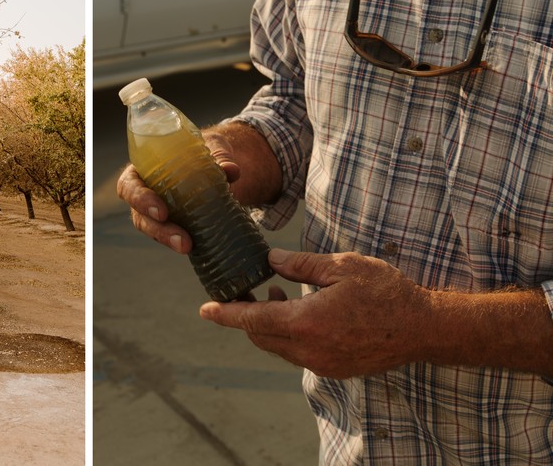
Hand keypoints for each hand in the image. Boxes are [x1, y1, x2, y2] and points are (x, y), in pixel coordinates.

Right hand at [116, 132, 238, 253]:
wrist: (216, 163)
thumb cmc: (202, 149)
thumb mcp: (210, 146)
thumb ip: (220, 156)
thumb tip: (231, 170)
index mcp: (142, 169)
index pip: (129, 186)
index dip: (140, 200)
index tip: (163, 211)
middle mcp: (144, 192)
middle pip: (140, 216)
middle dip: (158, 230)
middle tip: (181, 239)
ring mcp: (155, 211)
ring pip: (152, 229)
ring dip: (168, 239)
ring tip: (188, 246)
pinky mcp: (172, 223)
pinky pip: (170, 235)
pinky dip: (180, 240)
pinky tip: (196, 246)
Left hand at [199, 249, 431, 378]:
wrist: (424, 327)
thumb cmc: (386, 292)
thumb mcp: (343, 266)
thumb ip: (301, 264)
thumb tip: (270, 261)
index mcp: (307, 323)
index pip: (253, 321)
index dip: (226, 314)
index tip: (204, 309)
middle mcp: (310, 350)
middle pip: (261, 337)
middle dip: (248, 317)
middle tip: (249, 291)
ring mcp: (323, 364)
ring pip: (279, 347)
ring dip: (270, 326)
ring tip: (277, 296)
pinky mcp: (335, 369)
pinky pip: (298, 354)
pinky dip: (289, 336)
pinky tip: (301, 314)